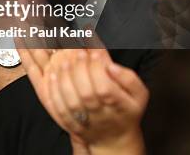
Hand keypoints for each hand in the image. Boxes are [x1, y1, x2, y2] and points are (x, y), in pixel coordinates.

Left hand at [21, 48, 147, 153]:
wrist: (114, 137)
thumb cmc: (126, 110)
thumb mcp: (138, 94)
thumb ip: (129, 78)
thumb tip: (111, 66)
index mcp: (121, 107)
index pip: (106, 88)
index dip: (97, 69)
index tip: (93, 52)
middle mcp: (101, 116)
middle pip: (87, 94)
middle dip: (80, 70)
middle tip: (77, 51)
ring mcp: (85, 120)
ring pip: (71, 101)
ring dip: (65, 78)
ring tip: (64, 60)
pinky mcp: (71, 123)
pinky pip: (59, 109)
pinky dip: (54, 91)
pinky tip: (51, 75)